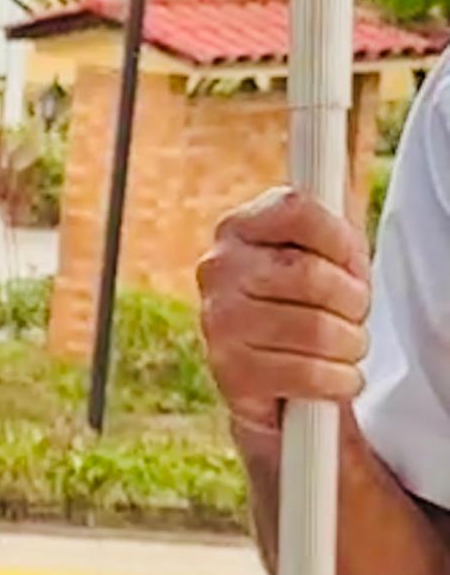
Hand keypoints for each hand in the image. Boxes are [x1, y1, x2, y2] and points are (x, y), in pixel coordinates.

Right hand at [197, 186, 370, 446]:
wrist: (276, 379)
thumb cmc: (307, 305)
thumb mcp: (323, 254)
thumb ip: (332, 224)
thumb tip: (338, 194)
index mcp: (240, 227)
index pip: (297, 210)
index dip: (341, 239)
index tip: (353, 265)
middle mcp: (218, 269)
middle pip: (311, 275)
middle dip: (354, 302)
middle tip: (356, 316)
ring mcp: (219, 322)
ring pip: (315, 328)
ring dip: (351, 345)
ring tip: (348, 348)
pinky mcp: (229, 373)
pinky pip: (306, 373)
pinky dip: (338, 380)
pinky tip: (337, 377)